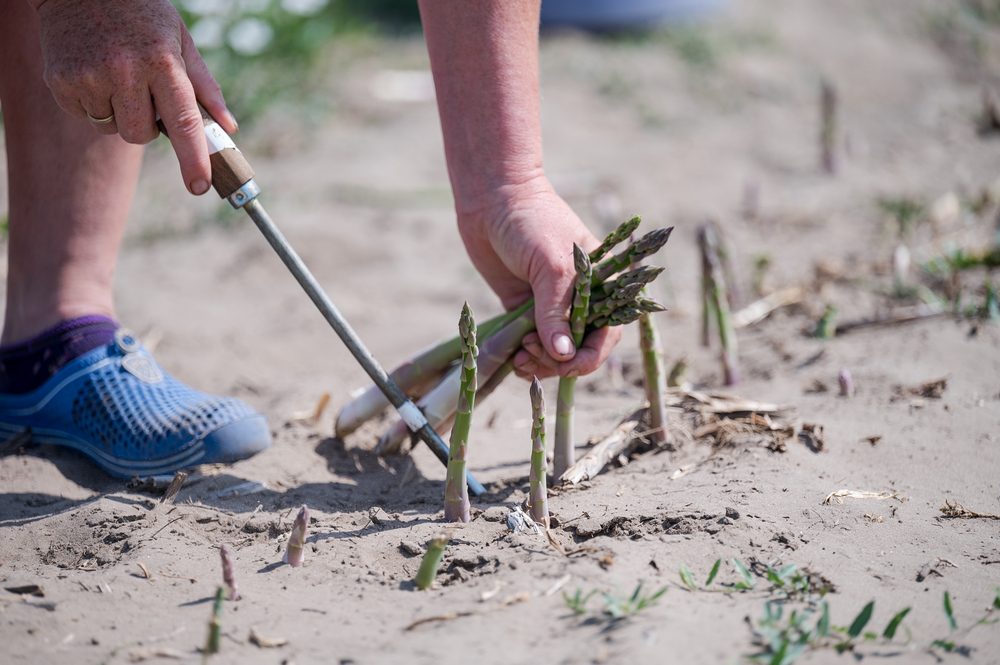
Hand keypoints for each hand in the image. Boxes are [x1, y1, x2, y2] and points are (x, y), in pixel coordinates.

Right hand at [34, 0, 235, 194]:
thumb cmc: (142, 15)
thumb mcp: (181, 40)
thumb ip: (205, 87)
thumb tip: (228, 126)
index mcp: (162, 62)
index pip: (183, 122)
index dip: (192, 159)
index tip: (199, 186)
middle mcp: (125, 70)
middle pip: (141, 135)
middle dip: (147, 125)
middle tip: (143, 91)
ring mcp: (89, 76)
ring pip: (114, 130)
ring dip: (119, 113)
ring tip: (116, 74)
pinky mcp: (61, 82)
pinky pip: (86, 117)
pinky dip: (93, 103)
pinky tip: (93, 71)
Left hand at [458, 176, 621, 379]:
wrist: (492, 199)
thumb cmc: (533, 223)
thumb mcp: (552, 266)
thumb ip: (556, 312)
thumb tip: (564, 354)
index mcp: (600, 284)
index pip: (607, 331)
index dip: (591, 354)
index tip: (567, 365)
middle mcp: (579, 298)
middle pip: (579, 347)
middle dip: (559, 360)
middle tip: (531, 354)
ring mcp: (550, 305)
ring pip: (553, 350)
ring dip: (539, 362)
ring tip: (519, 357)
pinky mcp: (523, 308)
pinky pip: (529, 343)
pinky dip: (524, 357)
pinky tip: (513, 360)